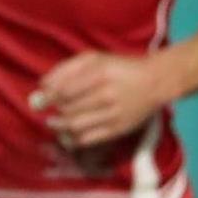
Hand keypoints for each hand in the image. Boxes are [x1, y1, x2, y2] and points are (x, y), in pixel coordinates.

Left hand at [31, 53, 175, 151]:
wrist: (156, 82)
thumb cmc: (121, 67)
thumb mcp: (95, 58)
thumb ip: (66, 68)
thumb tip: (42, 85)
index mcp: (100, 74)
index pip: (63, 91)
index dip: (47, 98)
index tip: (40, 100)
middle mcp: (107, 95)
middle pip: (68, 109)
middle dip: (54, 111)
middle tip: (52, 109)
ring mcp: (114, 114)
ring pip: (75, 126)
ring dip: (60, 126)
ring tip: (55, 123)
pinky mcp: (119, 129)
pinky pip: (89, 139)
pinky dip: (73, 139)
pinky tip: (69, 134)